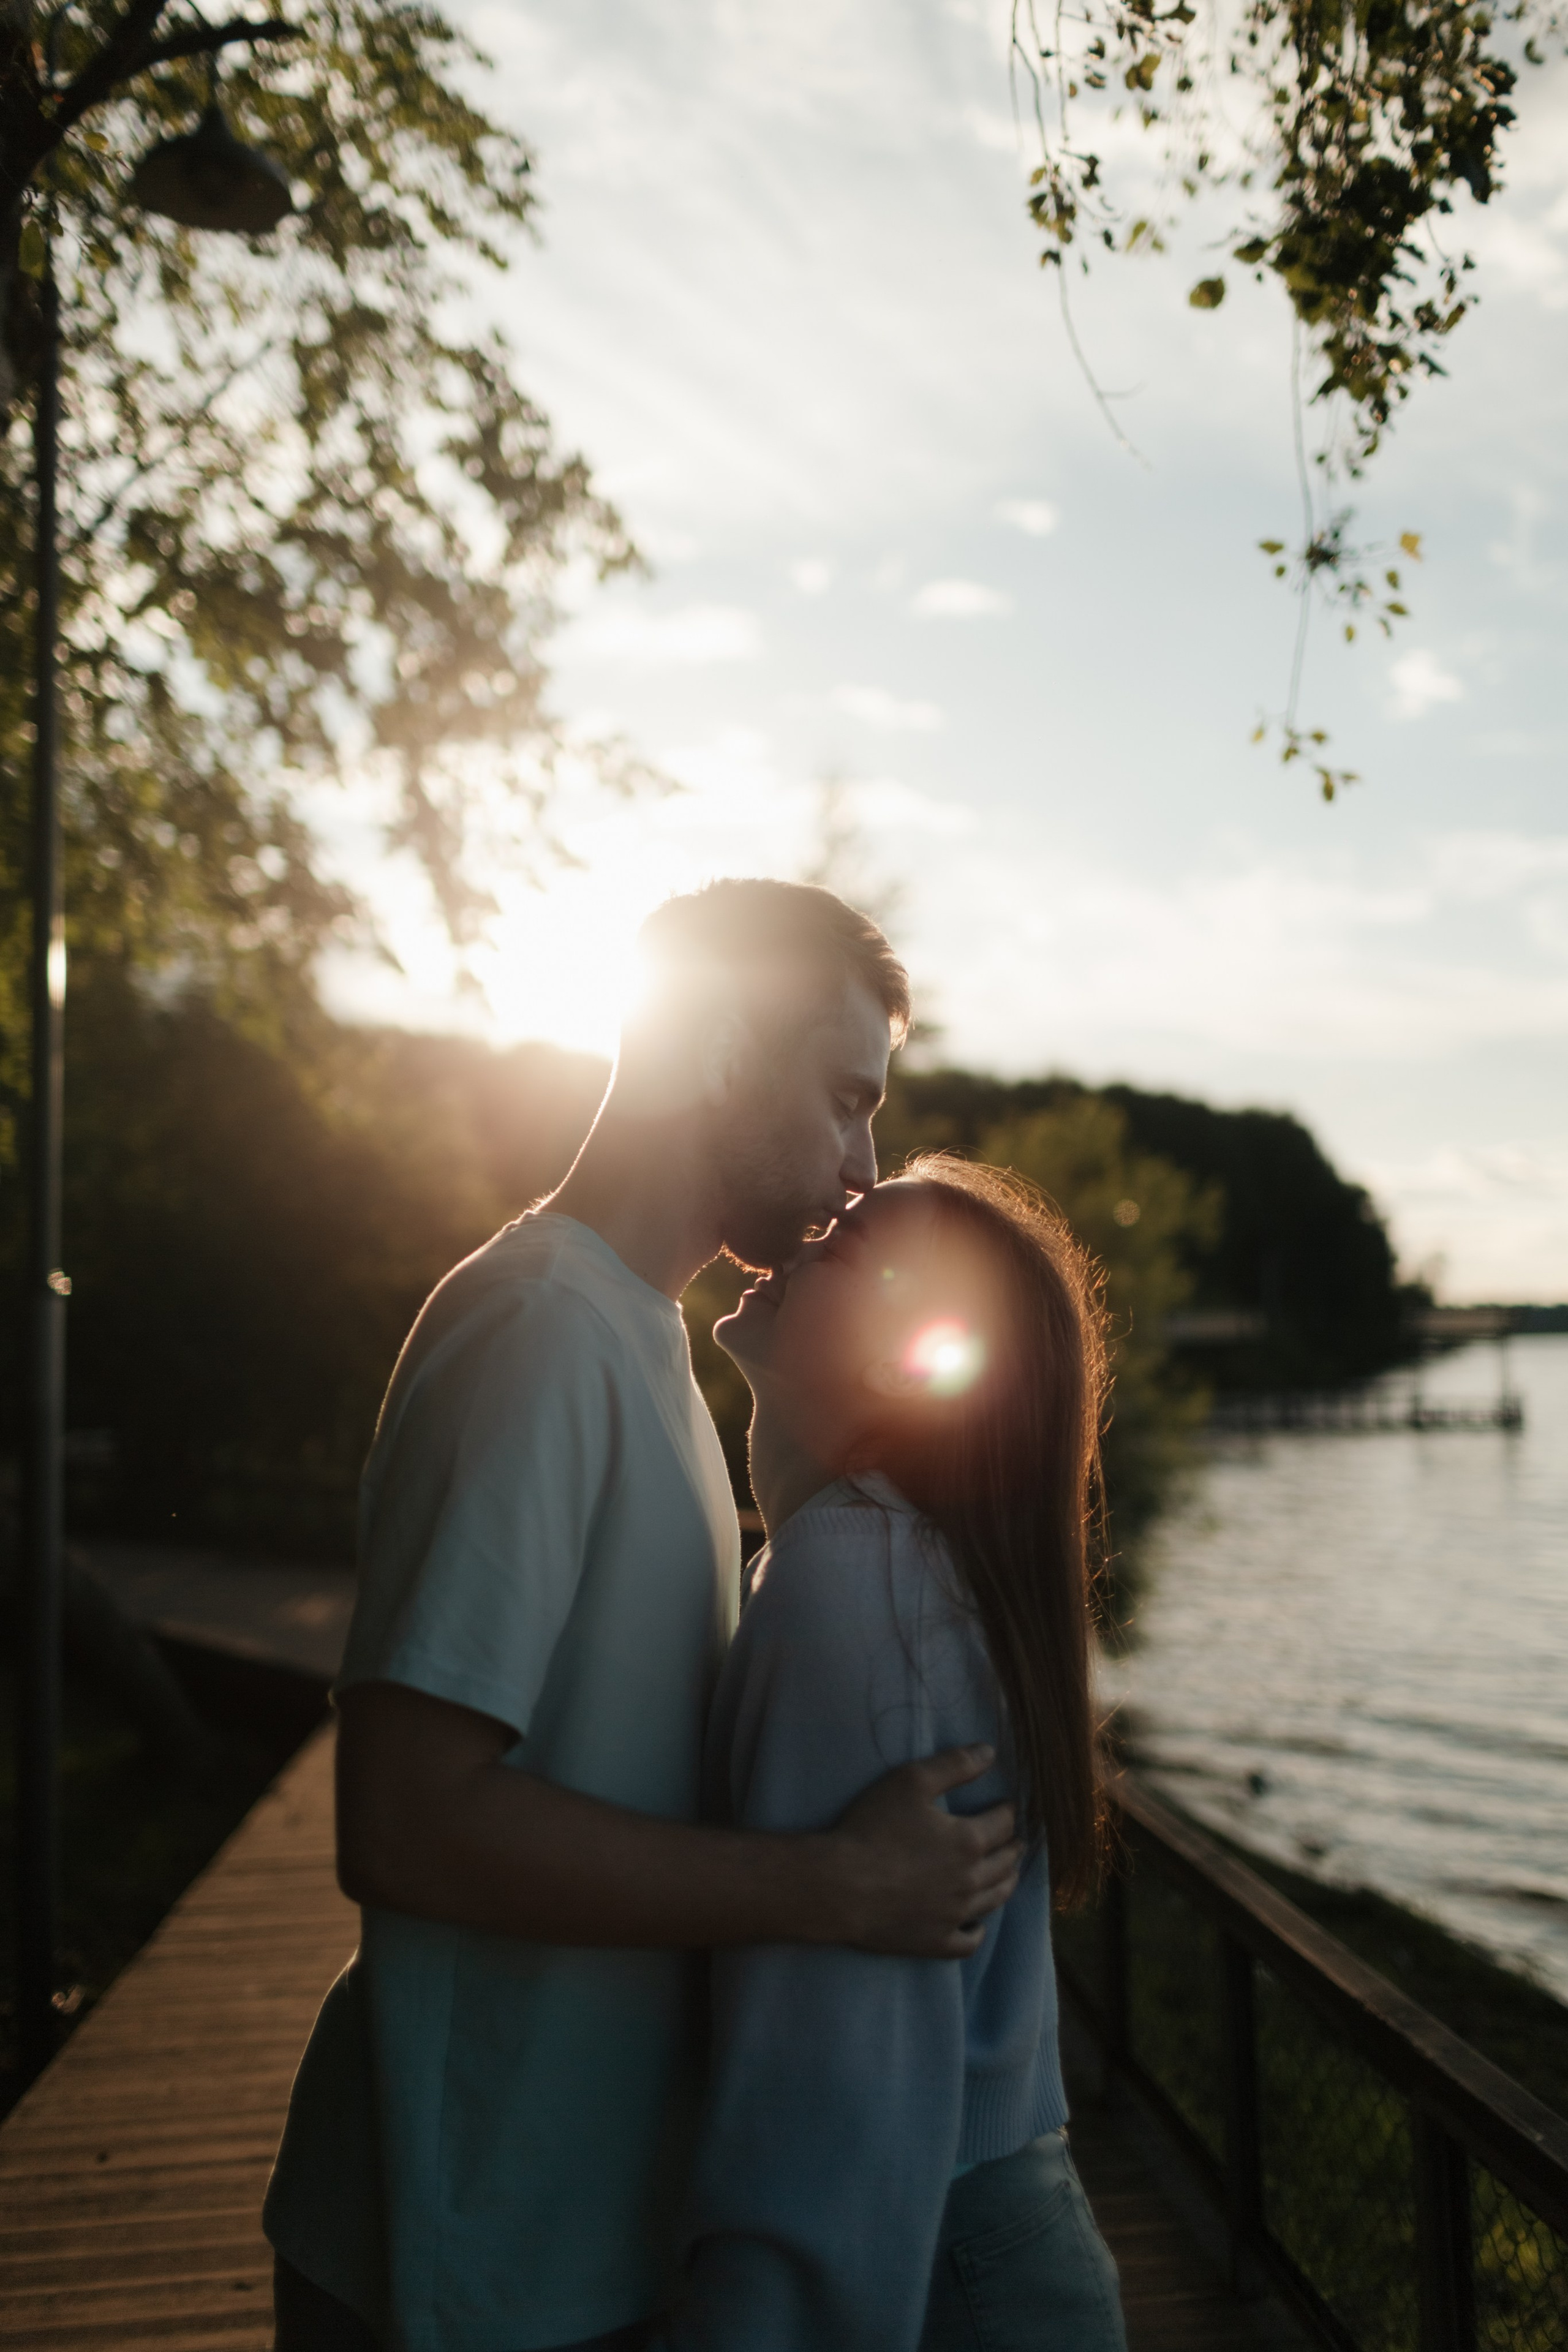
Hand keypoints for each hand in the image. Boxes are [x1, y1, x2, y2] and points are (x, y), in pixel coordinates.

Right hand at [823, 1746, 1021, 1957]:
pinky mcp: (935, 1942)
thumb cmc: (872, 1827)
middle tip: (1016, 1840)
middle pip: (1005, 1862)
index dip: (1008, 1811)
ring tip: (1008, 1874)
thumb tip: (990, 1753)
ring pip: (994, 1900)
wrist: (839, 1885)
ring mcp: (954, 1915)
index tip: (1009, 1806)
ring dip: (1006, 1883)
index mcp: (969, 1841)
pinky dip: (978, 1932)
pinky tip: (977, 1924)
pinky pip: (968, 1942)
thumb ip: (954, 1764)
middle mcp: (970, 1880)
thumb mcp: (912, 1780)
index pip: (1003, 1823)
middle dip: (1013, 1847)